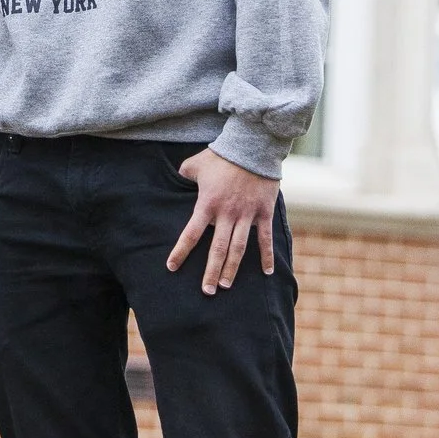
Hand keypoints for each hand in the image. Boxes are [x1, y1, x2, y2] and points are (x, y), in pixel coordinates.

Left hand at [163, 149, 278, 295]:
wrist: (252, 146)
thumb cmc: (221, 155)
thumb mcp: (195, 164)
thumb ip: (184, 174)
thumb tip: (177, 178)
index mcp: (207, 204)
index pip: (191, 233)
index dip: (181, 251)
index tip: (172, 267)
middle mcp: (226, 213)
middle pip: (217, 249)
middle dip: (211, 271)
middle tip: (206, 291)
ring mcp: (246, 215)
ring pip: (238, 248)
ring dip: (232, 269)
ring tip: (225, 285)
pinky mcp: (264, 212)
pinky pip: (265, 239)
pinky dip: (266, 256)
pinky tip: (267, 273)